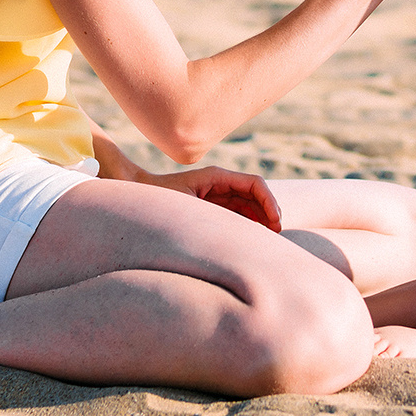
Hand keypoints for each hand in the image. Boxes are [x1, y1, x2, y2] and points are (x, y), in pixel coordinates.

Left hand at [151, 165, 282, 230]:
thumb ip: (206, 212)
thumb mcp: (182, 205)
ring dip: (263, 218)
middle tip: (277, 234)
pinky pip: (240, 212)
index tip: (275, 222)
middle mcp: (220, 183)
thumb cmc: (157, 199)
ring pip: (251, 204)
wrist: (138, 196)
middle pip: (256, 194)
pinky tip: (255, 238)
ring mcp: (218, 194)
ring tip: (270, 238)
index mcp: (216, 177)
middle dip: (270, 211)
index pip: (254, 183)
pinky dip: (251, 223)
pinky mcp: (214, 207)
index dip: (269, 201)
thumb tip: (207, 211)